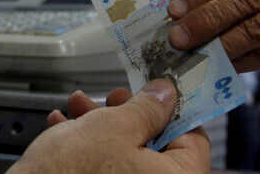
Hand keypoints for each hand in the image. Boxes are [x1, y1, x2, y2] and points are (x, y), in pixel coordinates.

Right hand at [7, 80, 209, 173]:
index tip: (157, 93)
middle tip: (112, 97)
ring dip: (102, 126)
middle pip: (157, 147)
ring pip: (126, 157)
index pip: (195, 142)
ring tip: (78, 107)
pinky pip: (106, 171)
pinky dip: (88, 149)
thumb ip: (147, 108)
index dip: (173, 110)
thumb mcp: (113, 126)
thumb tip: (166, 95)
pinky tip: (64, 129)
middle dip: (128, 115)